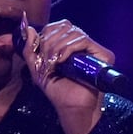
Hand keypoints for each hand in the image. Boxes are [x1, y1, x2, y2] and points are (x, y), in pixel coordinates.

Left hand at [19, 15, 114, 133]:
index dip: (46, 34)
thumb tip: (28, 28)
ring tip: (53, 63)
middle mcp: (84, 44)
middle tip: (46, 60)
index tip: (40, 52)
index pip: (58, 26)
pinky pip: (83, 40)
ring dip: (57, 47)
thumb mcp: (37, 69)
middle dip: (49, 42)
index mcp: (70, 44)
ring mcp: (94, 49)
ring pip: (73, 32)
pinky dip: (68, 48)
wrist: (71, 107)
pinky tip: (61, 61)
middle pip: (65, 26)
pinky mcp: (103, 55)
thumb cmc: (57, 90)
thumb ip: (30, 49)